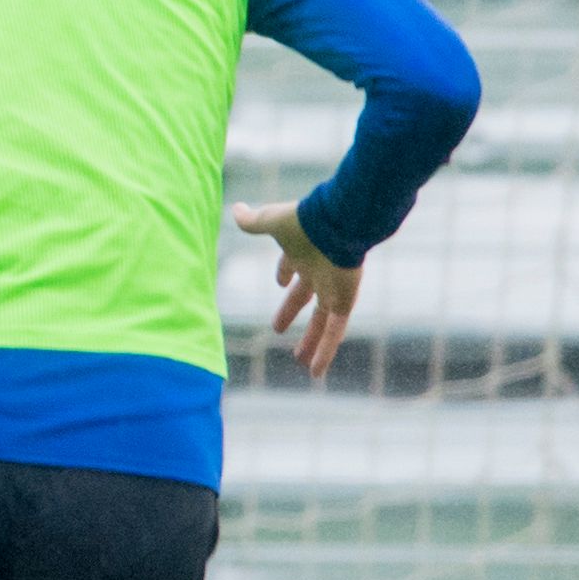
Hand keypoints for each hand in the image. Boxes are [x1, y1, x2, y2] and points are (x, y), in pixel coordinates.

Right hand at [233, 199, 359, 376]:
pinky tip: (316, 371)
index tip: (280, 282)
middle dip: (292, 311)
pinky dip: (326, 350)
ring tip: (303, 363)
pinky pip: (335, 331)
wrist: (339, 222)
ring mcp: (333, 289)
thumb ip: (252, 221)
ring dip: (311, 341)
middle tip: (278, 329)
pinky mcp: (344, 301)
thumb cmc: (304, 220)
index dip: (285, 274)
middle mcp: (318, 272)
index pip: (292, 267)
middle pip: (304, 298)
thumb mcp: (271, 221)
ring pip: (322, 322)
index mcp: (302, 253)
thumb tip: (234, 208)